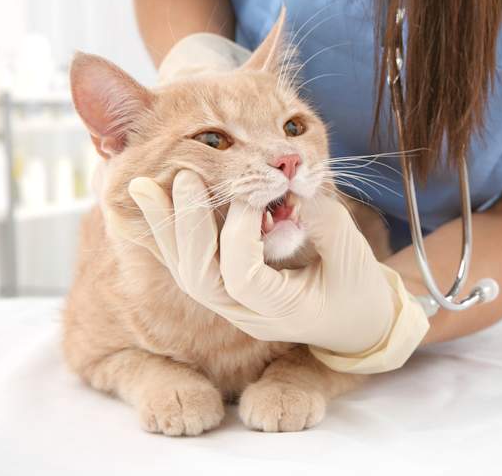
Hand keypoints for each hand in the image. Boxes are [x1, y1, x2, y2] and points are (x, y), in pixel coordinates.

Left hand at [125, 170, 428, 372]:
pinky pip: (188, 265)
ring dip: (165, 228)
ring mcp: (231, 306)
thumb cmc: (358, 287)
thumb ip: (323, 220)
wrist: (356, 323)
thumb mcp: (352, 255)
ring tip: (143, 185)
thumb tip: (291, 181)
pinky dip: (168, 235)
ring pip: (185, 272)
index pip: (243, 276)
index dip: (241, 232)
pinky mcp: (226, 291)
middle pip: (200, 277)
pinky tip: (150, 204)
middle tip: (183, 178)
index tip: (256, 193)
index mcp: (282, 311)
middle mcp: (247, 314)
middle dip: (188, 227)